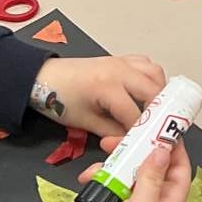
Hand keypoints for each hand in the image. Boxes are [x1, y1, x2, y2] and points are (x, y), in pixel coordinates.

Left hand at [31, 54, 164, 135]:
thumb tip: (131, 140)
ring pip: (155, 74)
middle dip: (159, 113)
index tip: (146, 142)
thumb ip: (112, 132)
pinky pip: (146, 64)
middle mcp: (119, 70)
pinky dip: (151, 78)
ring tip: (155, 112)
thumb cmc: (60, 99)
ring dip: (159, 92)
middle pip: (153, 91)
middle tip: (158, 129)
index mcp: (107, 86)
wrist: (42, 77)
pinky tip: (146, 93)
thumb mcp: (85, 122)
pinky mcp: (120, 59)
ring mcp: (121, 61)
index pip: (135, 113)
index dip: (142, 132)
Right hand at [85, 141, 190, 201]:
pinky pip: (115, 183)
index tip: (160, 127)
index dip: (173, 145)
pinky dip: (103, 178)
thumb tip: (163, 150)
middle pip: (152, 165)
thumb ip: (153, 175)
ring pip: (130, 171)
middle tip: (119, 139)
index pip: (180, 165)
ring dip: (114, 164)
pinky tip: (90, 178)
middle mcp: (158, 200)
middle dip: (135, 150)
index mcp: (172, 200)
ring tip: (98, 161)